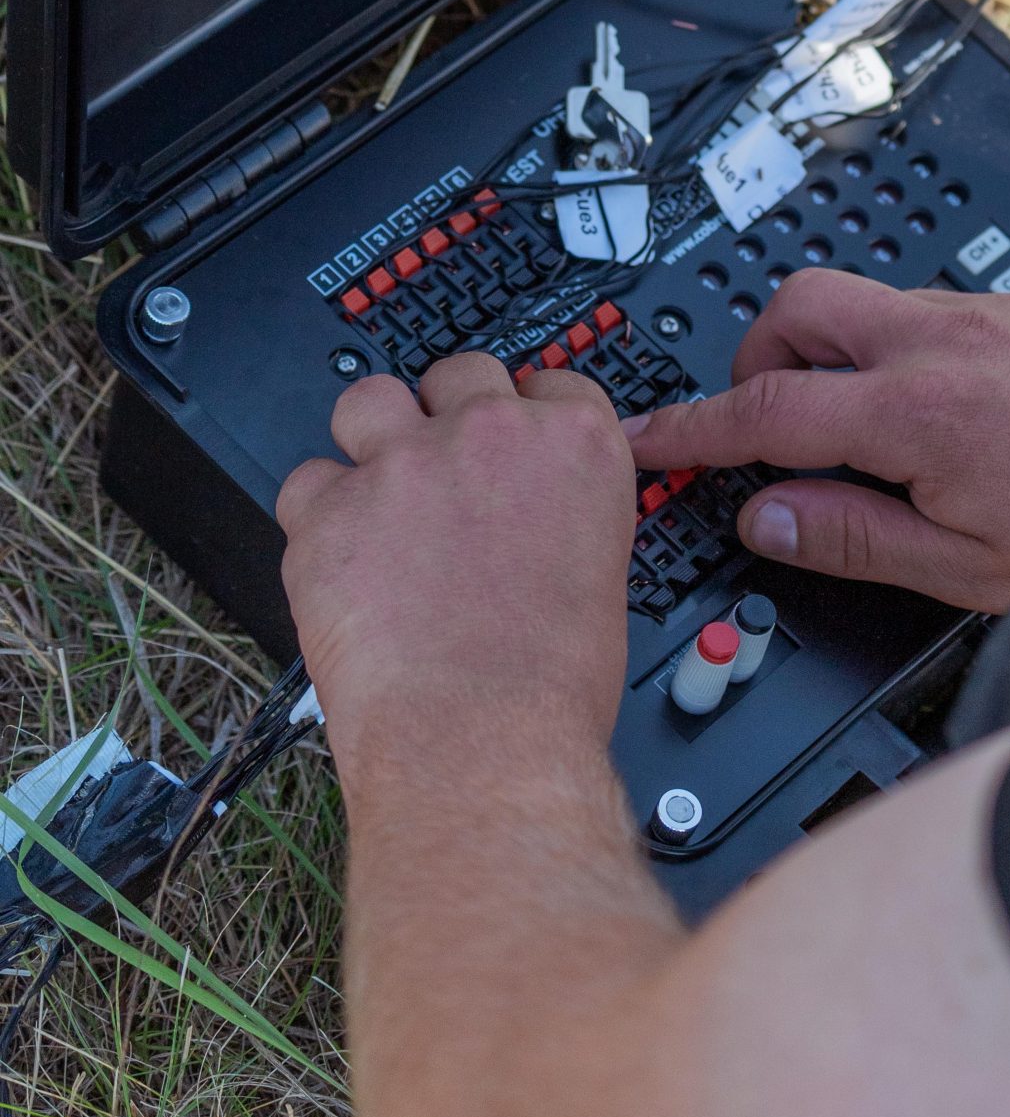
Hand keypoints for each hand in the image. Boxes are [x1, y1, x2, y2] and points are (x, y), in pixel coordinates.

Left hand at [277, 354, 635, 790]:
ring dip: (370, 438)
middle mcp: (491, 432)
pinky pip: (304, 482)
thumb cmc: (550, 687)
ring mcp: (404, 462)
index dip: (523, 412)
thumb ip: (561, 510)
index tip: (509, 441)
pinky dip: (314, 516)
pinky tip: (338, 561)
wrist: (485, 745)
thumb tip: (529, 512)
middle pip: (459, 371)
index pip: (550, 382)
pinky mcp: (330, 510)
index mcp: (575, 443)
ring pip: (368, 399)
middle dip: (446, 412)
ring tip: (375, 496)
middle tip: (441, 471)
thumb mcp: (599, 571)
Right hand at [625, 270, 1009, 611]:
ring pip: (881, 301)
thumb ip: (857, 538)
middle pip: (801, 303)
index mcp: (913, 412)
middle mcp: (947, 339)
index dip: (689, 426)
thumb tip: (772, 518)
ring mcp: (1000, 310)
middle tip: (763, 412)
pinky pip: (961, 309)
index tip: (649, 437)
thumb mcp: (970, 571)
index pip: (762, 409)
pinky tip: (977, 410)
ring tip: (875, 424)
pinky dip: (937, 350)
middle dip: (759, 351)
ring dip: (851, 350)